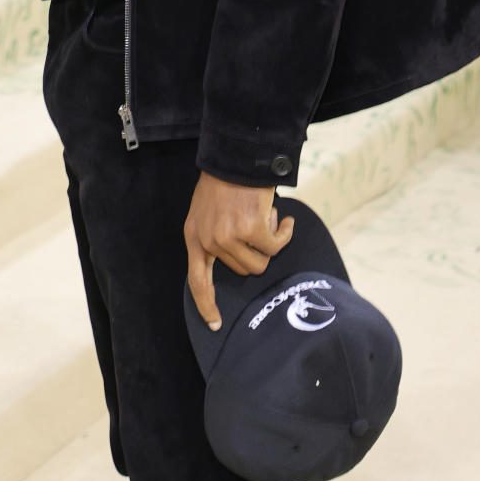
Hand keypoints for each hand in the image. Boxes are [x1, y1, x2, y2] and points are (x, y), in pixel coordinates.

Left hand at [184, 173, 294, 329]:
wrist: (236, 156)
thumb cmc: (224, 181)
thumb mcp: (206, 211)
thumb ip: (214, 236)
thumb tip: (237, 261)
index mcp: (194, 237)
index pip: (197, 280)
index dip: (206, 304)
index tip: (215, 324)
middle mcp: (209, 240)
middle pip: (243, 269)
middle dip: (257, 251)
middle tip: (259, 225)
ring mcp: (230, 237)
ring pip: (261, 261)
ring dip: (270, 241)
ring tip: (268, 217)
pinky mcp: (252, 230)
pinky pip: (276, 245)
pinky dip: (284, 232)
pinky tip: (284, 217)